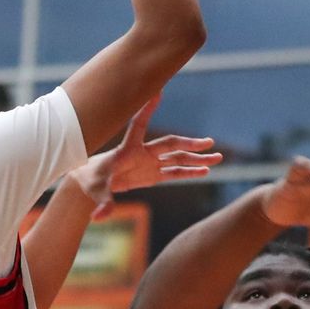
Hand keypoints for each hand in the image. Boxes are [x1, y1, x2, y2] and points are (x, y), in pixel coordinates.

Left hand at [67, 97, 222, 218]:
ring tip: (218, 158)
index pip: (138, 125)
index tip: (157, 93)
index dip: (147, 110)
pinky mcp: (153, 175)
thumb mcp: (95, 191)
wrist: (91, 183)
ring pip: (178, 159)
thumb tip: (100, 216)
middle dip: (190, 144)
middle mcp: (143, 152)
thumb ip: (101, 203)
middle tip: (209, 143)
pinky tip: (205, 171)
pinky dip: (190, 172)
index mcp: (127, 150)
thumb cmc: (91, 181)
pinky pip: (175, 173)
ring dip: (197, 159)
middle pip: (170, 145)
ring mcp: (150, 163)